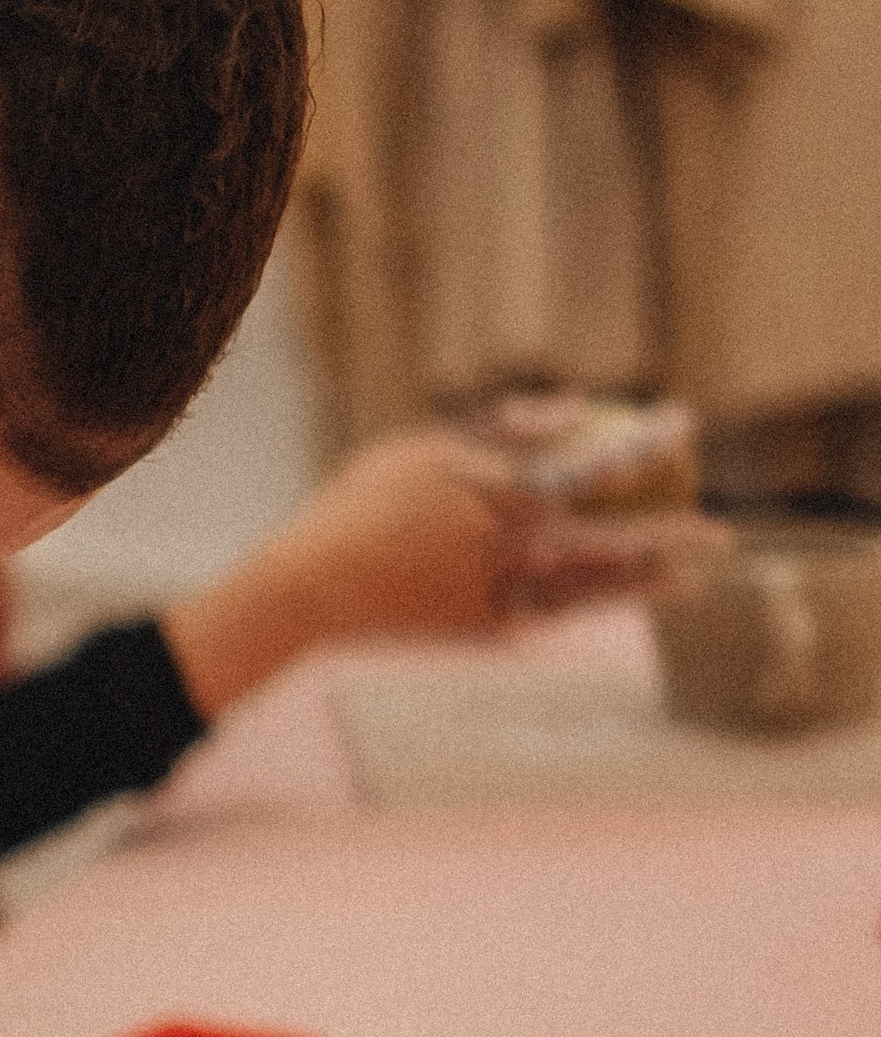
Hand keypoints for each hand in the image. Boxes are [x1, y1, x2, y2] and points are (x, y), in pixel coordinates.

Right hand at [164, 419, 724, 714]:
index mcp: (498, 491)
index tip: (683, 424)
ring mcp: (501, 592)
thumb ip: (501, 427)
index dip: (641, 442)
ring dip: (644, 584)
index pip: (590, 461)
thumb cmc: (362, 505)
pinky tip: (620, 598)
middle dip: (668, 536)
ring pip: (591, 588)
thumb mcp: (423, 446)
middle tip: (721, 534)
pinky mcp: (486, 626)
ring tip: (690, 582)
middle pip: (610, 540)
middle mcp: (510, 546)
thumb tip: (573, 410)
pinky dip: (592, 605)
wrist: (315, 591)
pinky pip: (551, 613)